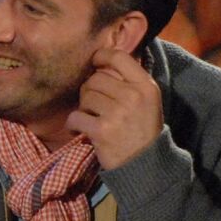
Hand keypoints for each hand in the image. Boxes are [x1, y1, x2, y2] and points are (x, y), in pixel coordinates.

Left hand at [65, 47, 163, 169]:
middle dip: (90, 91)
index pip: (119, 57)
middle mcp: (133, 96)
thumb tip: (101, 61)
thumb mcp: (147, 101)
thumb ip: (129, 81)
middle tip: (96, 106)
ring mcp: (117, 113)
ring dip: (83, 108)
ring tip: (93, 119)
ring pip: (84, 96)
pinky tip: (81, 130)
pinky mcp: (102, 130)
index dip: (101, 56)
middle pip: (95, 79)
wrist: (146, 164)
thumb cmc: (142, 129)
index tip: (94, 63)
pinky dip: (73, 124)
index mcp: (146, 86)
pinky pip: (75, 116)